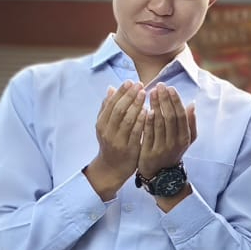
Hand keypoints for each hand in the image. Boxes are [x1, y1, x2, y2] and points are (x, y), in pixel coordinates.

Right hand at [84, 81, 145, 199]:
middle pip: (119, 110)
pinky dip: (142, 121)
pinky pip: (136, 132)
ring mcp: (117, 140)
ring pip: (127, 120)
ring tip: (145, 94)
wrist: (112, 167)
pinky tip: (149, 111)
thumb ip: (108, 108)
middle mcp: (107, 131)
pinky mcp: (128, 148)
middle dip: (130, 96)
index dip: (121, 92)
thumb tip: (111, 88)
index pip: (111, 104)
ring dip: (136, 105)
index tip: (131, 81)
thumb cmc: (112, 142)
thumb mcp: (106, 126)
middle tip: (140, 85)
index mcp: (101, 123)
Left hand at [138, 83, 196, 180]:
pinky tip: (145, 109)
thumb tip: (192, 104)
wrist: (161, 174)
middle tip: (159, 86)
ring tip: (150, 92)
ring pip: (159, 124)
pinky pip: (148, 134)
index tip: (169, 87)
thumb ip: (189, 122)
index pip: (181, 115)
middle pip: (170, 117)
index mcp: (185, 137)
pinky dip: (147, 121)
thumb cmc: (173, 150)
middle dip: (165, 100)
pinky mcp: (149, 152)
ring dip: (155, 106)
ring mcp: (162, 148)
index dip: (175, 101)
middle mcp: (175, 143)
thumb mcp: (185, 139)